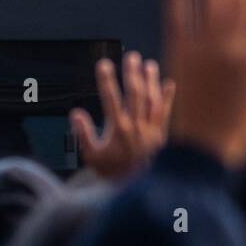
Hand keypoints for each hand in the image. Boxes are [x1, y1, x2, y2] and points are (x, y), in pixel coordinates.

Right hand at [71, 52, 175, 181]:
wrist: (137, 188)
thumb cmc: (113, 172)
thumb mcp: (91, 156)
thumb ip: (83, 133)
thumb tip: (76, 113)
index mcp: (118, 130)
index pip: (111, 99)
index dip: (107, 80)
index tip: (103, 64)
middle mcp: (136, 126)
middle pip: (135, 94)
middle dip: (132, 73)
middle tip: (131, 56)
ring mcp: (151, 129)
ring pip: (152, 99)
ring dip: (151, 80)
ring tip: (148, 64)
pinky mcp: (162, 134)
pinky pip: (166, 112)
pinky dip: (168, 97)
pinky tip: (169, 83)